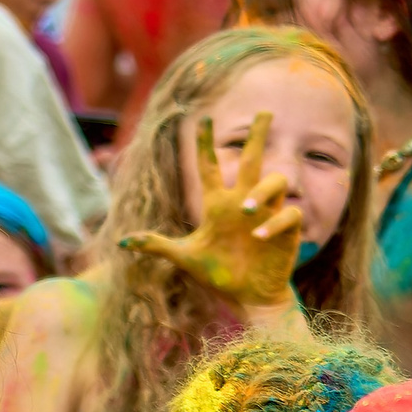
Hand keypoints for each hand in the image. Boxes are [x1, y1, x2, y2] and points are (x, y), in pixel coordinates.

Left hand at [119, 113, 302, 311]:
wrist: (247, 298)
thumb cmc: (218, 275)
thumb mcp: (184, 257)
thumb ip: (156, 245)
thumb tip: (122, 242)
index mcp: (218, 205)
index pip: (211, 166)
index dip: (206, 144)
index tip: (204, 119)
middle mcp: (243, 203)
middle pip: (254, 160)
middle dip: (259, 136)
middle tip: (265, 113)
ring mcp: (267, 215)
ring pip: (275, 181)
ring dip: (262, 191)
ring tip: (246, 210)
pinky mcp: (287, 231)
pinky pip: (289, 214)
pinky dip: (275, 222)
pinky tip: (260, 238)